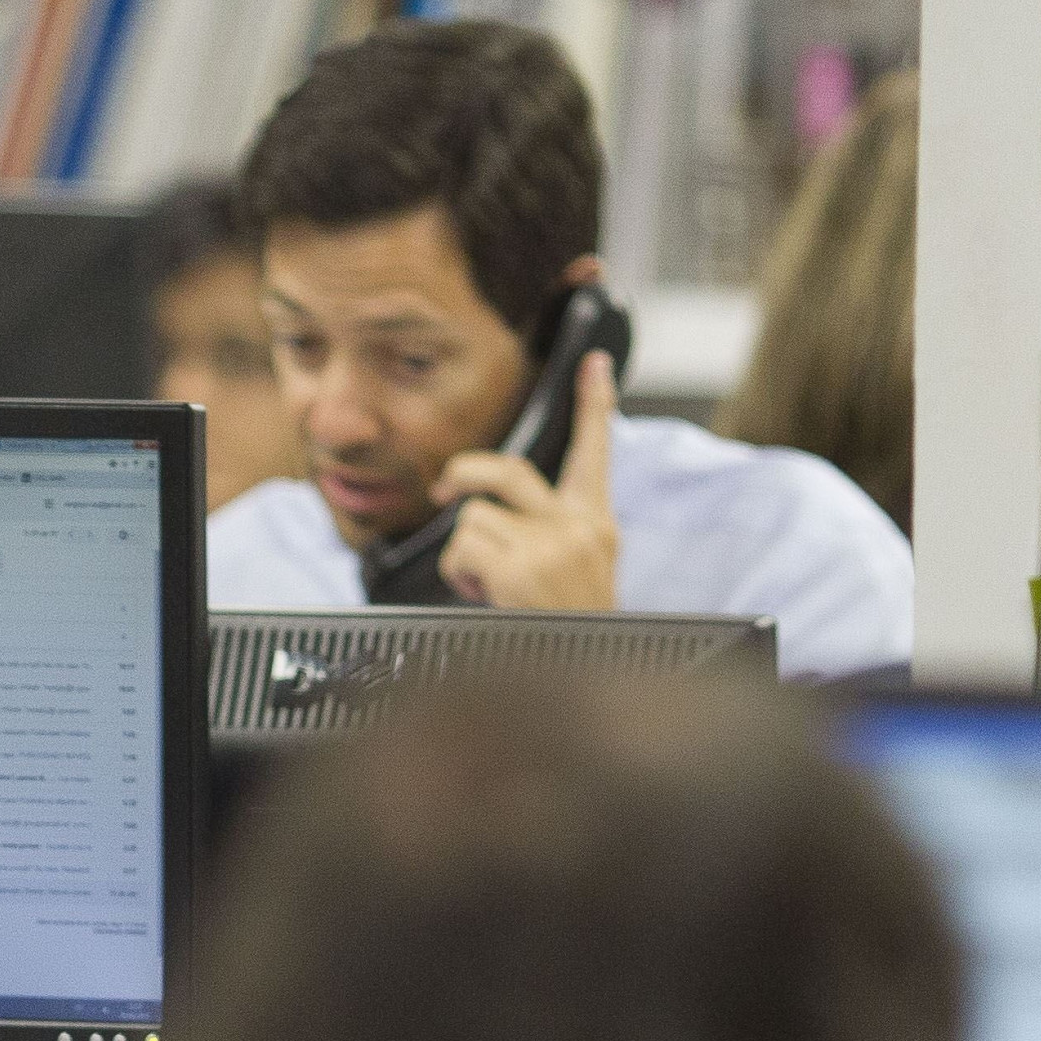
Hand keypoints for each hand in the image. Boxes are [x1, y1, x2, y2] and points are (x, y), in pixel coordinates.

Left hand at [430, 352, 621, 612]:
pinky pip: (462, 547)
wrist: (587, 676)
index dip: (594, 406)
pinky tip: (486, 599)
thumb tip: (485, 518)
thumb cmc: (568, 631)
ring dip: (464, 555)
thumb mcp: (576, 576)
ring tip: (489, 591)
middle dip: (465, 474)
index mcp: (596, 526)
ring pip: (473, 518)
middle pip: (507, 472)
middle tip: (444, 488)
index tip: (594, 364)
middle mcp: (578, 528)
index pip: (595, 455)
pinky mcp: (521, 566)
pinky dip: (459, 574)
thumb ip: (546, 537)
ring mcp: (551, 545)